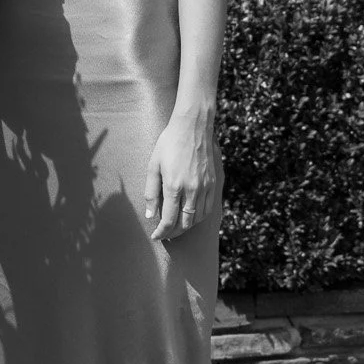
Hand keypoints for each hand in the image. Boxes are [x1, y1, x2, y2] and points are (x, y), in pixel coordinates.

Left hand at [144, 108, 220, 242]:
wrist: (193, 127)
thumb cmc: (169, 144)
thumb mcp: (153, 166)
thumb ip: (151, 192)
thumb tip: (151, 215)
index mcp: (174, 186)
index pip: (169, 220)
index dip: (162, 232)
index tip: (156, 236)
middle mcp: (192, 190)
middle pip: (185, 223)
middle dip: (174, 233)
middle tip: (165, 234)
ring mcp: (205, 187)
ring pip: (198, 218)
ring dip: (186, 227)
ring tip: (176, 227)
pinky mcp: (213, 183)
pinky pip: (208, 208)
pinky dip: (199, 217)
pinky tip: (191, 216)